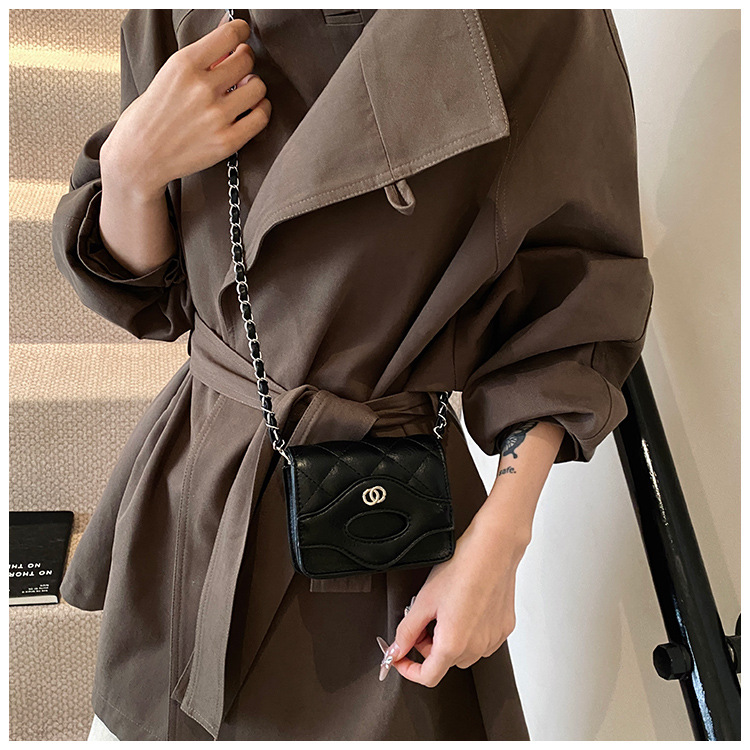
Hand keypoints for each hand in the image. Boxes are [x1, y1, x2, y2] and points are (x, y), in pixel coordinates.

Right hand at [101, 12, 271, 199]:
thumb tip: (229, 39)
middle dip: (245, 60)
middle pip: (246, 61)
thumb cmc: (150, 116)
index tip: (242, 34)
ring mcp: (216, 116)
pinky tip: (253, 108)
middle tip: (239, 68)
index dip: (240, 32)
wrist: (140, 155)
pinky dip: (262, 109)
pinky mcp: (227, 141)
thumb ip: (201, 60)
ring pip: (258, 88)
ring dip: (254, 86)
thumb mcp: (168, 75)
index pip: (229, 35)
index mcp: (184, 65)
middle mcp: (202, 89)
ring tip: (244, 90)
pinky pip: (261, 117)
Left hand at [377, 515, 527, 686]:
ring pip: (464, 652)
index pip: (428, 677)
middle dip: (428, 646)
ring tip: (445, 609)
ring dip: (449, 639)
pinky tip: (464, 607)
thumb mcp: (424, 600)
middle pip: (444, 661)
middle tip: (423, 620)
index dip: (409, 670)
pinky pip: (482, 641)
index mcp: (453, 644)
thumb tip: (396, 650)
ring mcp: (493, 639)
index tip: (401, 658)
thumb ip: (406, 631)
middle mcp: (476, 647)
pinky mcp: (504, 628)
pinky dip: (469, 632)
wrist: (493, 549)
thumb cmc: (462, 568)